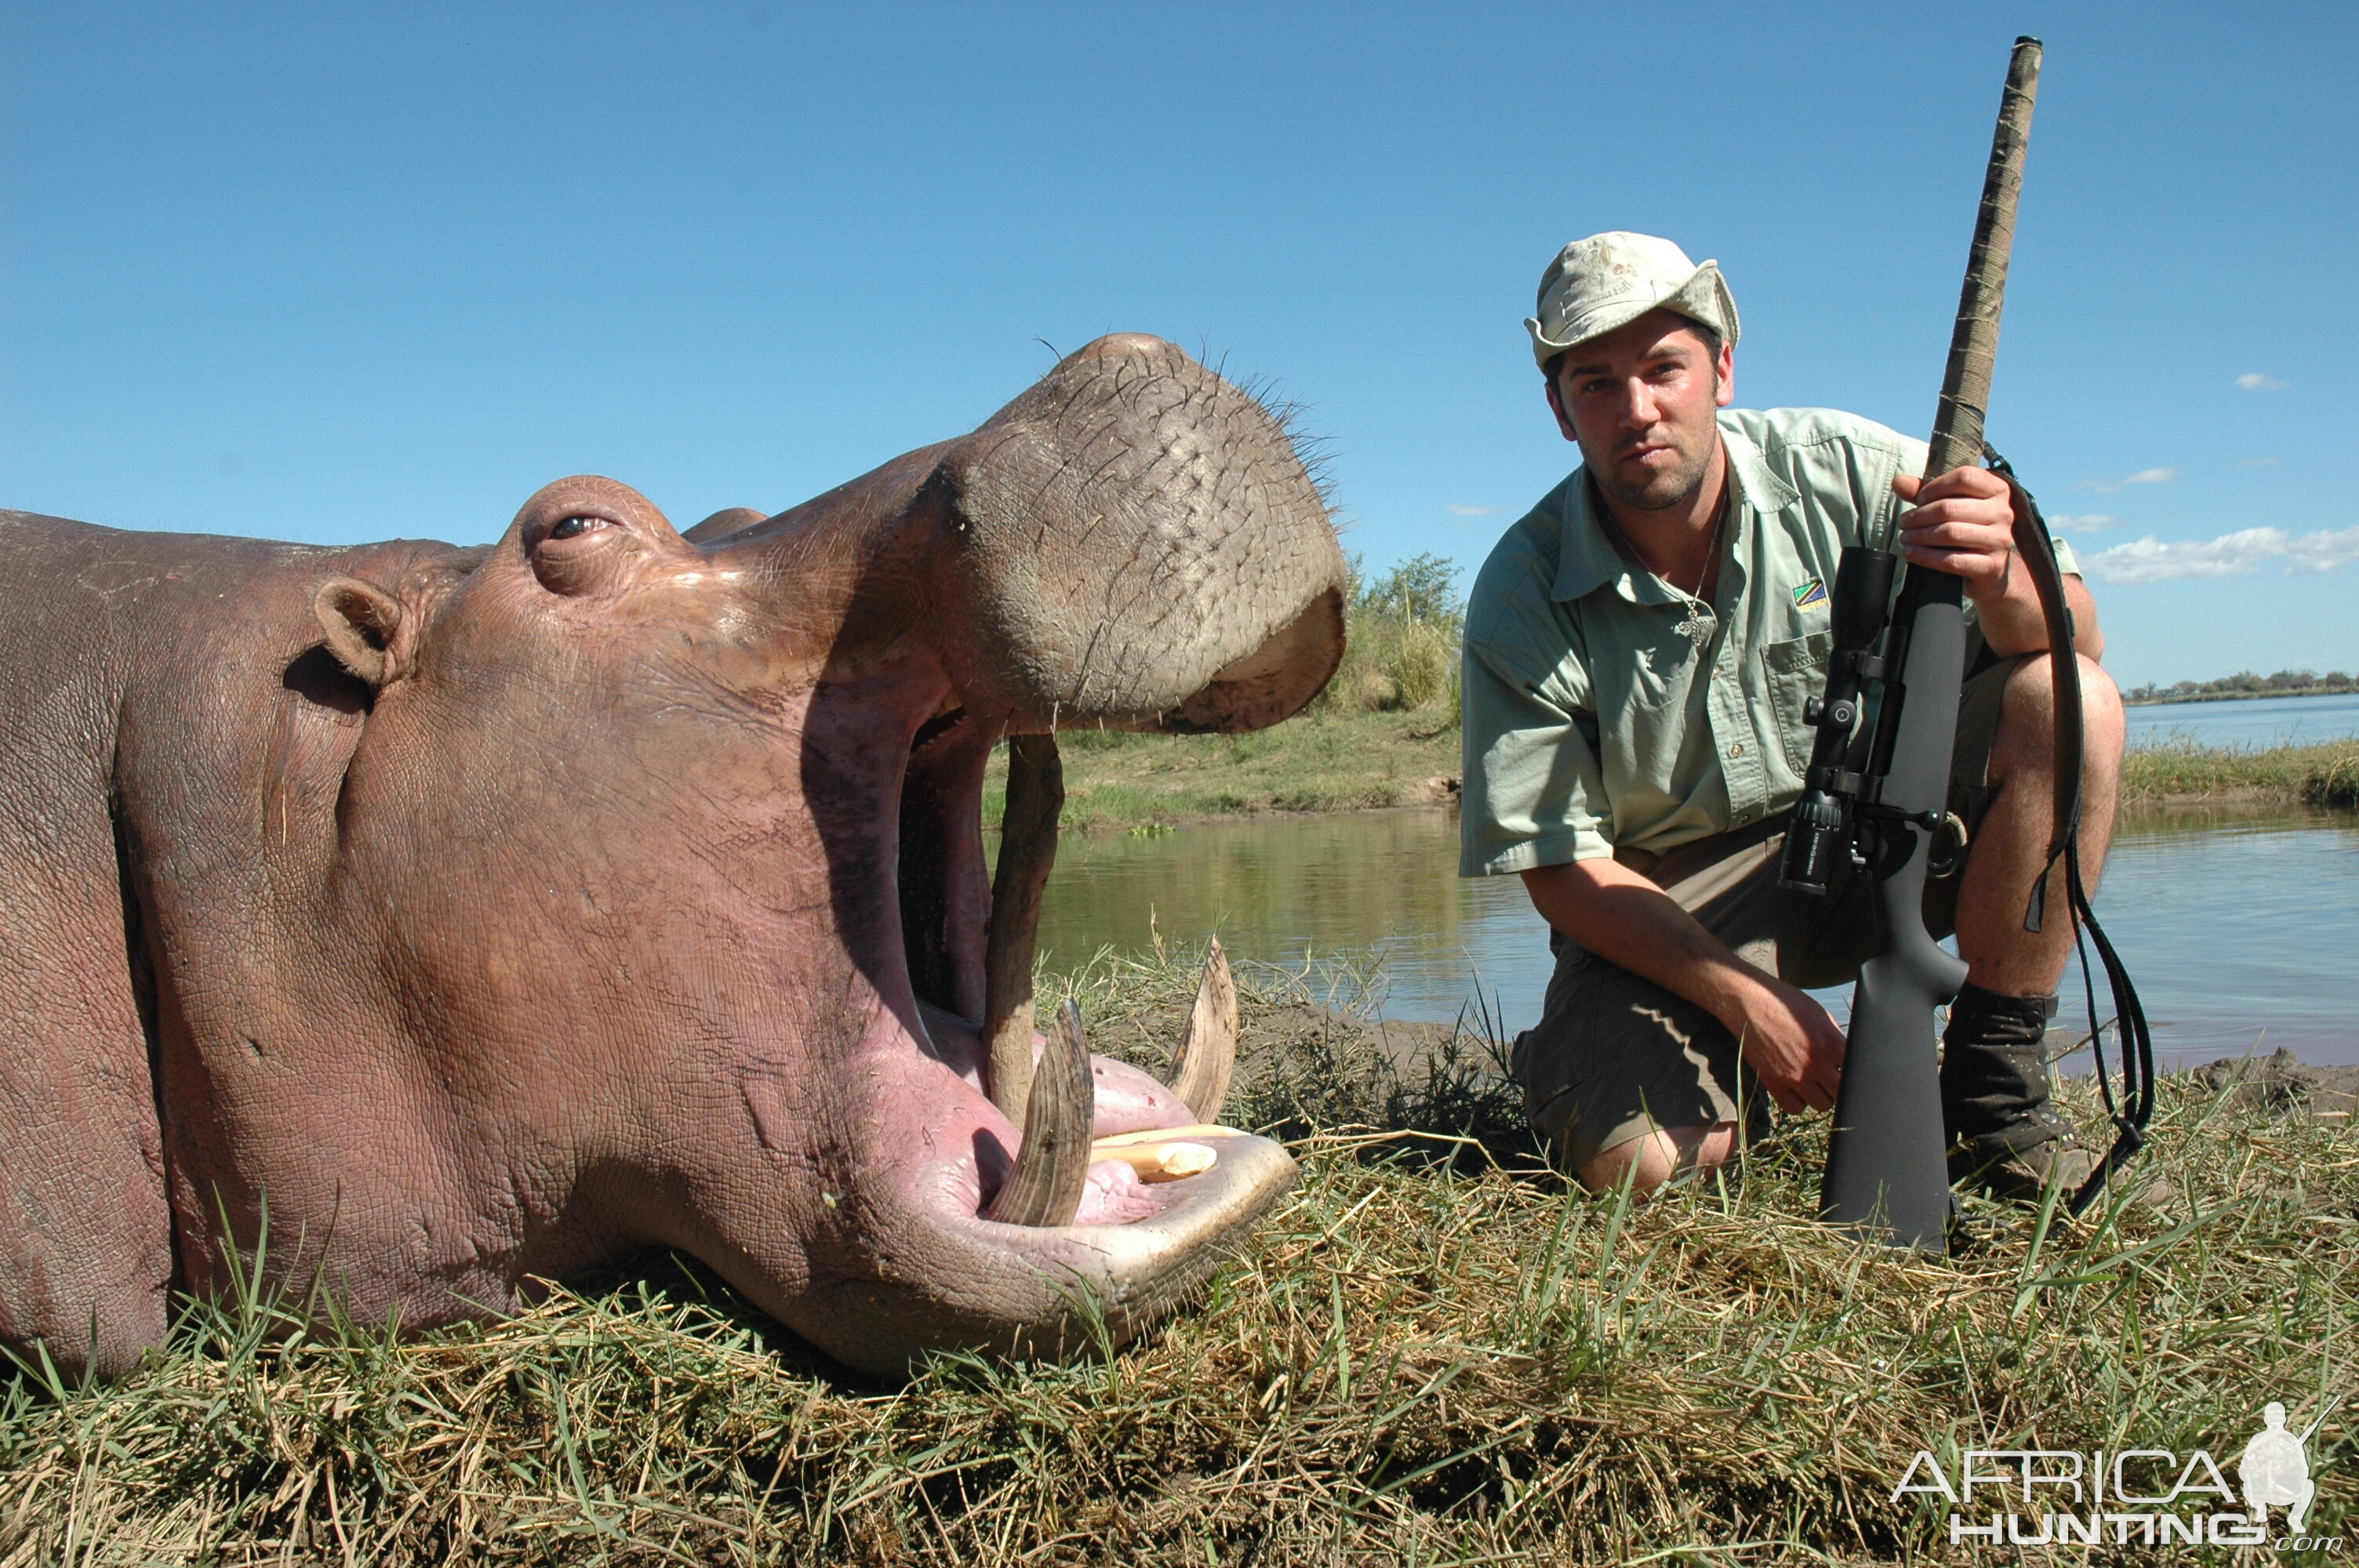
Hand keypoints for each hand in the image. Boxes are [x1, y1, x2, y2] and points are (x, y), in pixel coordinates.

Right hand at [1731, 978, 1846, 1112]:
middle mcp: (1815, 1062)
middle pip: (1841, 1094)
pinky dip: (1798, 1102)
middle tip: (1830, 1078)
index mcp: (1831, 1043)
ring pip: (1821, 1105)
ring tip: (1814, 1083)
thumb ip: (1836, 1039)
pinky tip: (1796, 1088)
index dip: (1854, 1074)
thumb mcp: (1820, 1015)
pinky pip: (1794, 1108)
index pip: (1856, 1074)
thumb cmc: (1786, 1005)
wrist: (1750, 1002)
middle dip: (1838, 1087)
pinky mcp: (1773, 1082)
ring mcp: (1794, 1075)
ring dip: (1821, 1096)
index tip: (1846, 1071)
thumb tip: (1849, 1059)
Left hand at [1892, 467, 2017, 599]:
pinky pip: (1952, 560)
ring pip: (1950, 533)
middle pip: (1950, 507)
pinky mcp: (1992, 566)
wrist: (1992, 570)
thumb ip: (1926, 492)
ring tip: (1905, 537)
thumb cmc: (1968, 530)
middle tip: (1903, 522)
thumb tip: (1899, 482)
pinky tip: (1911, 553)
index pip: (1964, 477)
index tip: (1919, 500)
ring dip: (1920, 536)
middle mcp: (2003, 513)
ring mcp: (2000, 540)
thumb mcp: (1952, 506)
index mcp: (1998, 490)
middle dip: (1919, 516)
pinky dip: (1925, 556)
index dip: (1935, 486)